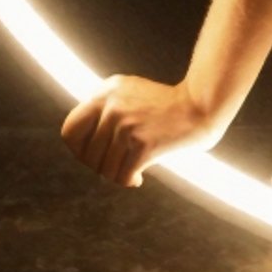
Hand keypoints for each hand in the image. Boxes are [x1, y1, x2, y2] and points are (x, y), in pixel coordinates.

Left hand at [59, 75, 226, 187]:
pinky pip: (121, 177)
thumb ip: (104, 109)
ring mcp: (126, 124)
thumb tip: (78, 145)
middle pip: (87, 155)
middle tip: (118, 166)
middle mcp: (112, 105)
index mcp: (106, 90)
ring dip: (117, 175)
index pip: (69, 130)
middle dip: (100, 167)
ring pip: (104, 169)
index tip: (94, 157)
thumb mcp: (130, 94)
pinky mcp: (142, 144)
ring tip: (131, 171)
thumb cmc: (166, 107)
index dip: (78, 150)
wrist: (202, 106)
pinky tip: (139, 178)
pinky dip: (129, 181)